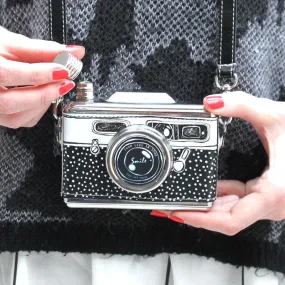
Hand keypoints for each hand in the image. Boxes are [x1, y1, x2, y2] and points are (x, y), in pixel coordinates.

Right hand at [0, 26, 84, 127]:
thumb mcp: (11, 43)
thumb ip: (43, 49)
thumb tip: (74, 53)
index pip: (6, 73)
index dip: (37, 73)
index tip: (62, 69)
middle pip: (10, 102)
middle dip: (43, 93)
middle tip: (65, 81)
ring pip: (16, 117)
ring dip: (43, 102)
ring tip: (58, 86)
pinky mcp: (1, 118)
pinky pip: (22, 120)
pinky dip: (39, 108)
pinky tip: (46, 95)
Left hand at [150, 92, 284, 235]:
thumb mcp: (276, 116)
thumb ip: (242, 105)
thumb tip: (212, 102)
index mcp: (275, 192)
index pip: (230, 219)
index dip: (200, 219)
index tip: (178, 212)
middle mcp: (272, 203)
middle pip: (225, 218)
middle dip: (195, 213)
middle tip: (169, 206)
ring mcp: (270, 201)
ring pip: (231, 211)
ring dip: (205, 206)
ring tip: (181, 199)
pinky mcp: (267, 194)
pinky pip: (238, 200)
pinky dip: (219, 196)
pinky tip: (204, 189)